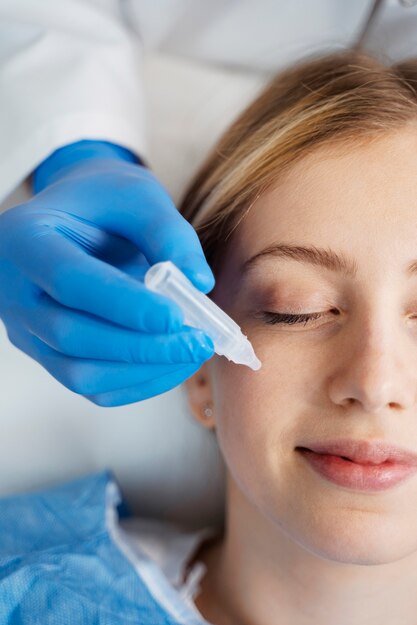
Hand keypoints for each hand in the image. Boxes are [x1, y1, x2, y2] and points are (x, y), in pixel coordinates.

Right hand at [0, 143, 214, 405]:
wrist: (77, 219)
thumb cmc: (105, 202)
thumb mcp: (137, 196)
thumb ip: (168, 233)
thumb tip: (200, 285)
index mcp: (25, 238)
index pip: (70, 280)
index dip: (124, 304)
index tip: (177, 317)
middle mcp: (14, 291)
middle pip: (72, 335)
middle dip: (142, 346)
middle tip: (199, 342)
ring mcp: (27, 329)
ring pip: (79, 372)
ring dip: (143, 370)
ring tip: (192, 351)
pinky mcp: (47, 354)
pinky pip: (89, 385)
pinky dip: (137, 382)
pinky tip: (173, 362)